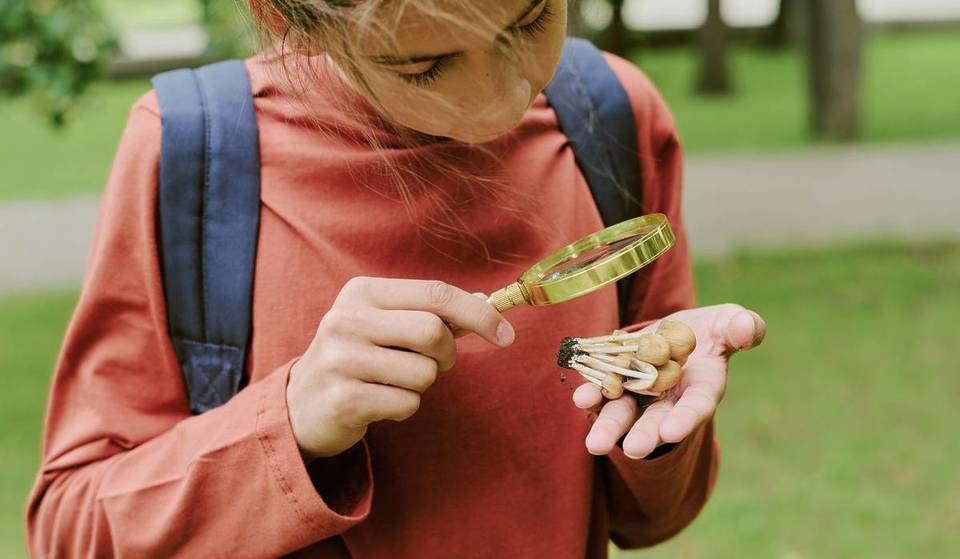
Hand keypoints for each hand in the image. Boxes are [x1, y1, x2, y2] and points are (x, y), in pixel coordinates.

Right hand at [287, 277, 514, 460]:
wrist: (301, 404)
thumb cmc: (357, 358)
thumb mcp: (382, 323)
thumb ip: (428, 312)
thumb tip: (488, 307)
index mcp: (361, 292)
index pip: (436, 293)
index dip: (478, 313)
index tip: (506, 334)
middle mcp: (346, 320)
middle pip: (434, 332)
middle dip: (446, 355)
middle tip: (434, 364)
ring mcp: (342, 360)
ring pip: (424, 373)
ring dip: (421, 385)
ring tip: (392, 382)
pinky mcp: (344, 399)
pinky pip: (406, 403)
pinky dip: (403, 407)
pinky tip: (378, 402)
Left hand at [572, 304, 765, 458]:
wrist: (677, 328)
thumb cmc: (712, 330)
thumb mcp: (729, 323)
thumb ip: (741, 328)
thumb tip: (747, 329)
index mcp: (702, 388)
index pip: (695, 407)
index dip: (685, 419)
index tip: (673, 433)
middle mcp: (670, 398)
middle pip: (656, 421)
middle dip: (645, 435)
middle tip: (632, 450)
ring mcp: (640, 392)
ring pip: (623, 413)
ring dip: (610, 427)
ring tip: (595, 443)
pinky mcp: (616, 379)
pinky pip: (603, 390)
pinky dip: (592, 395)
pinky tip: (581, 398)